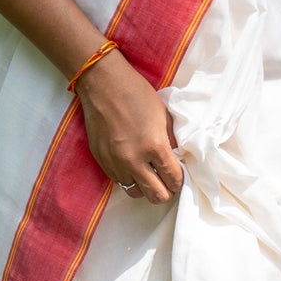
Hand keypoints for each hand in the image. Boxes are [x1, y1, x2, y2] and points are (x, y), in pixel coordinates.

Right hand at [75, 48, 182, 204]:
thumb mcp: (163, 116)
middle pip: (156, 196)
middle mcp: (134, 160)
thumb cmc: (137, 94)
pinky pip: (118, 181)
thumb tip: (176, 160)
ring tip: (149, 176)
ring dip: (145, 187)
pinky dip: (129, 179)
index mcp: (155, 147)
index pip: (173, 179)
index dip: (179, 182)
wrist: (103, 84)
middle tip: (167, 183)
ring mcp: (115, 163)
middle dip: (166, 192)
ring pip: (135, 193)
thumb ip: (171, 141)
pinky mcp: (101, 161)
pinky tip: (133, 167)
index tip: (179, 178)